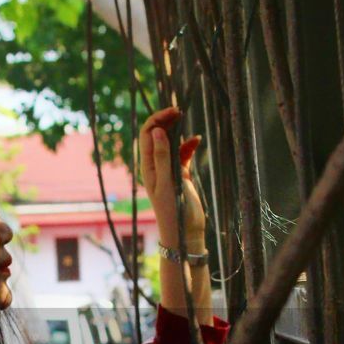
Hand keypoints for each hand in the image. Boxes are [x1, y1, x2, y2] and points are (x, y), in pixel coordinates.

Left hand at [139, 107, 205, 249]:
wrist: (185, 234)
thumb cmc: (173, 212)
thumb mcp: (167, 183)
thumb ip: (162, 158)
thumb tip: (156, 131)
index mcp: (148, 166)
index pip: (147, 135)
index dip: (157, 120)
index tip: (173, 111)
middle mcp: (156, 166)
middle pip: (157, 136)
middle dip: (166, 121)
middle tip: (180, 110)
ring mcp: (169, 170)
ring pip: (171, 143)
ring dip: (178, 131)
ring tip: (188, 121)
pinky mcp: (181, 175)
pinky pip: (183, 154)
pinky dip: (188, 146)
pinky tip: (197, 140)